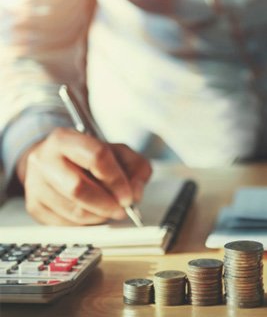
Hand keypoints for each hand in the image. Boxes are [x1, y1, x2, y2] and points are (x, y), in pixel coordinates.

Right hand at [16, 127, 151, 224]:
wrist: (55, 160)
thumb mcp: (119, 152)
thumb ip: (136, 168)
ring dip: (99, 215)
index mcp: (66, 138)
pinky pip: (65, 224)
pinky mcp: (34, 205)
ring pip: (73, 210)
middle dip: (106, 203)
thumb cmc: (89, 157)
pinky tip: (94, 213)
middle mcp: (44, 159)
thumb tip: (135, 193)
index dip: (116, 180)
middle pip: (78, 188)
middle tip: (122, 209)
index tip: (128, 195)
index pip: (96, 157)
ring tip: (110, 209)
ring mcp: (35, 183)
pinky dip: (87, 223)